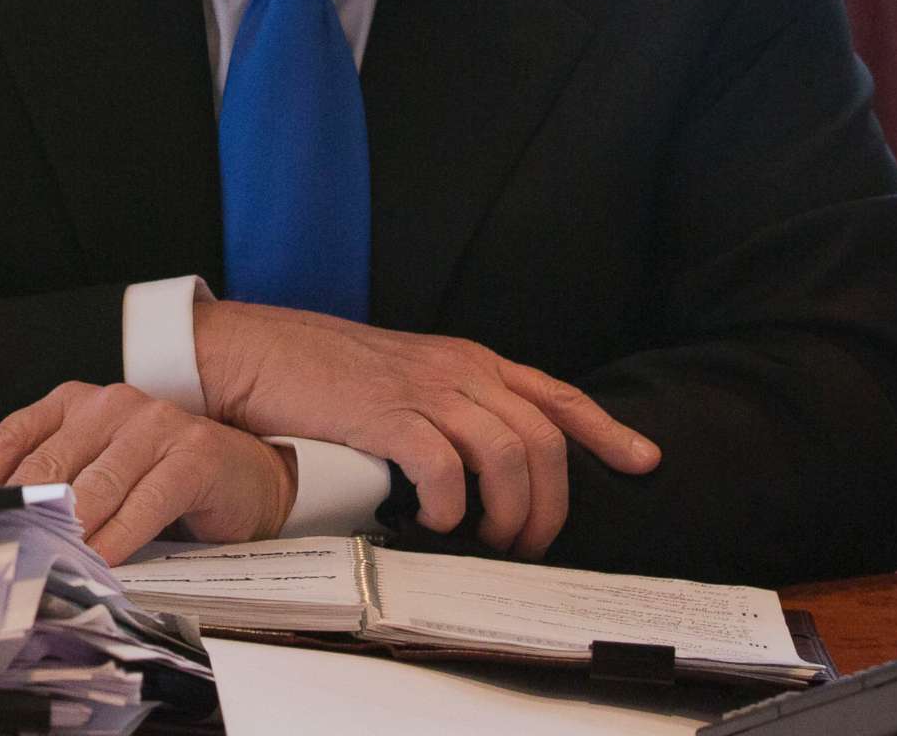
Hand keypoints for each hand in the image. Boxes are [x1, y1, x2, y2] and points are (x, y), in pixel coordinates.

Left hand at [0, 382, 296, 564]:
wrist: (245, 475)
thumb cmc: (158, 478)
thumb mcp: (97, 471)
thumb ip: (53, 485)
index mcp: (73, 404)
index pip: (9, 438)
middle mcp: (109, 405)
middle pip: (46, 465)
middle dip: (18, 516)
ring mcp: (152, 425)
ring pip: (94, 487)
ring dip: (67, 533)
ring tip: (42, 568)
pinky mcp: (190, 454)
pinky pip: (144, 502)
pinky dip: (119, 539)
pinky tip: (102, 564)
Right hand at [195, 300, 660, 560]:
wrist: (254, 353)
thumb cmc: (321, 372)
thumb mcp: (404, 377)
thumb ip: (448, 405)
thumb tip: (485, 463)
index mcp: (467, 360)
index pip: (556, 394)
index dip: (606, 431)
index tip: (643, 462)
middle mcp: (457, 370)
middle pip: (543, 438)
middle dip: (551, 503)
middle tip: (528, 543)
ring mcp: (424, 389)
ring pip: (507, 454)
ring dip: (509, 511)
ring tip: (488, 539)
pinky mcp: (386, 415)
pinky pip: (444, 467)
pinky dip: (450, 505)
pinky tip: (433, 520)